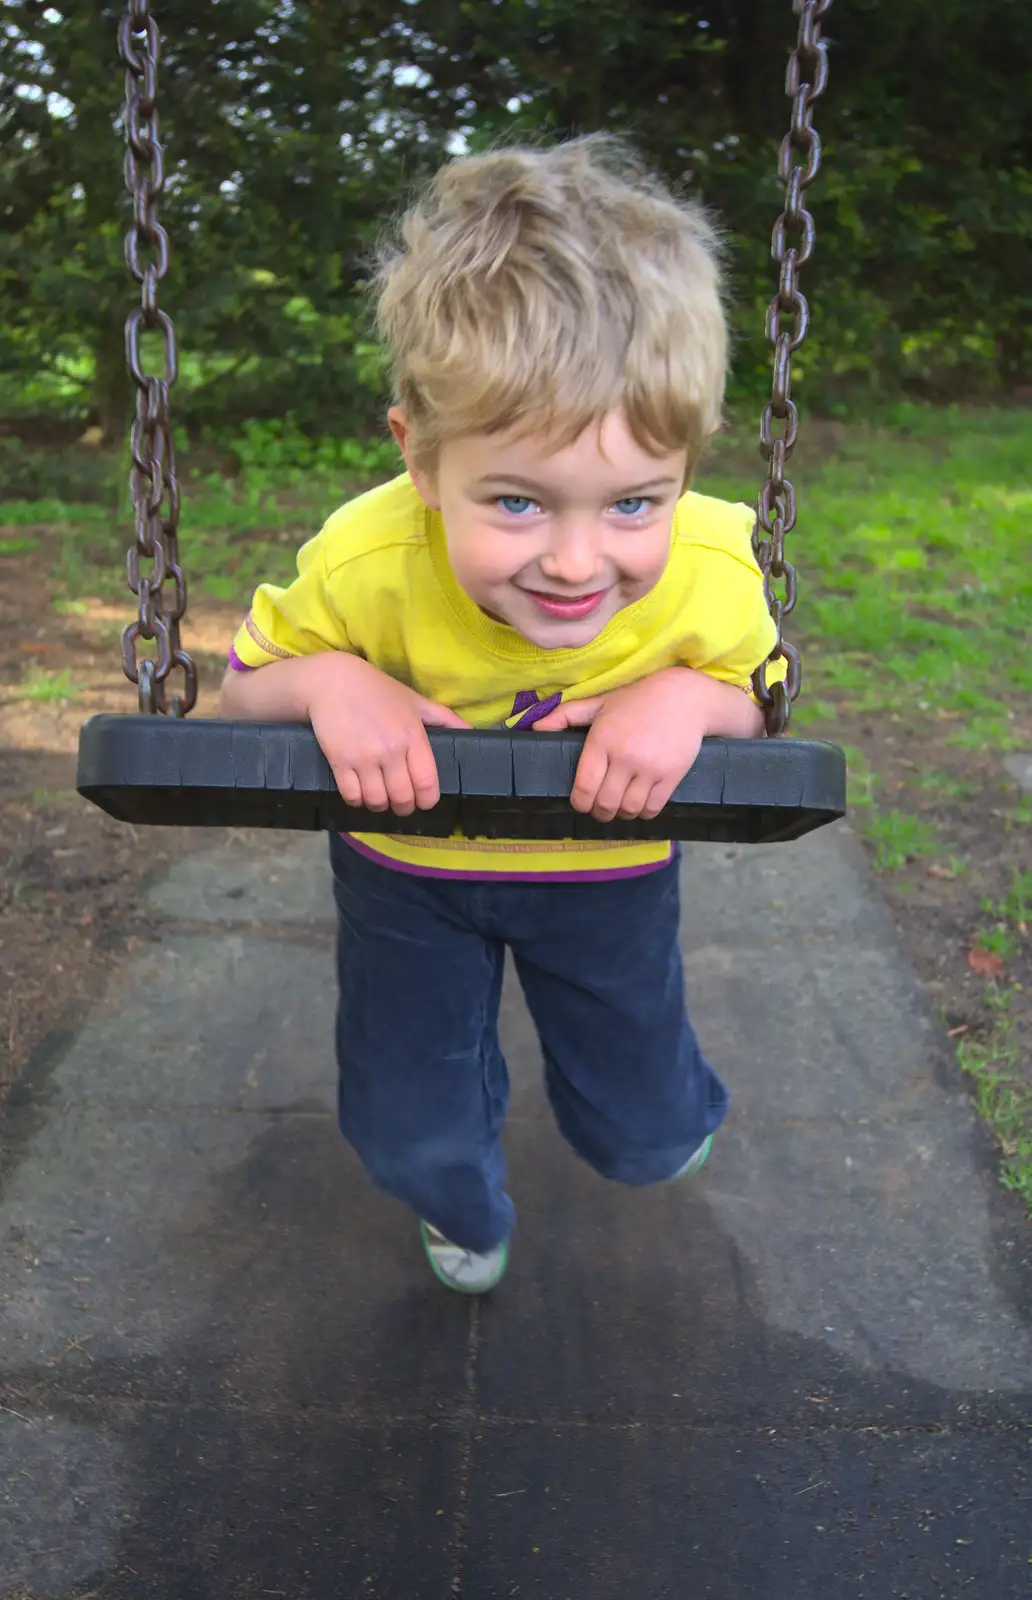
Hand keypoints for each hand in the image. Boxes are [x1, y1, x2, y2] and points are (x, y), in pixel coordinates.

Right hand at [306, 655, 468, 815]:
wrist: (332, 681)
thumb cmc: (378, 690)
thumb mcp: (415, 700)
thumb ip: (445, 718)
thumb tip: (471, 732)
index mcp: (413, 736)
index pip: (426, 782)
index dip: (428, 800)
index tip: (424, 802)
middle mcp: (390, 750)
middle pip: (403, 798)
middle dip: (404, 807)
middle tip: (401, 804)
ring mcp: (364, 757)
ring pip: (377, 801)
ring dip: (380, 805)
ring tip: (380, 799)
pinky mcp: (339, 761)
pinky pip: (352, 795)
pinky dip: (357, 801)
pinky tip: (360, 794)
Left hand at [532, 669, 718, 821]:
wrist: (686, 697)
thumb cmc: (637, 700)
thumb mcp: (599, 702)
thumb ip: (565, 715)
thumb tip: (535, 727)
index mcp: (602, 740)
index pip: (584, 787)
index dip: (580, 803)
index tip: (581, 804)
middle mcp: (624, 756)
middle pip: (605, 803)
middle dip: (599, 812)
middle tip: (600, 810)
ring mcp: (649, 768)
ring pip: (628, 809)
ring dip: (622, 814)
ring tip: (620, 807)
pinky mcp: (671, 775)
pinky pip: (652, 808)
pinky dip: (644, 812)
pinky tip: (640, 805)